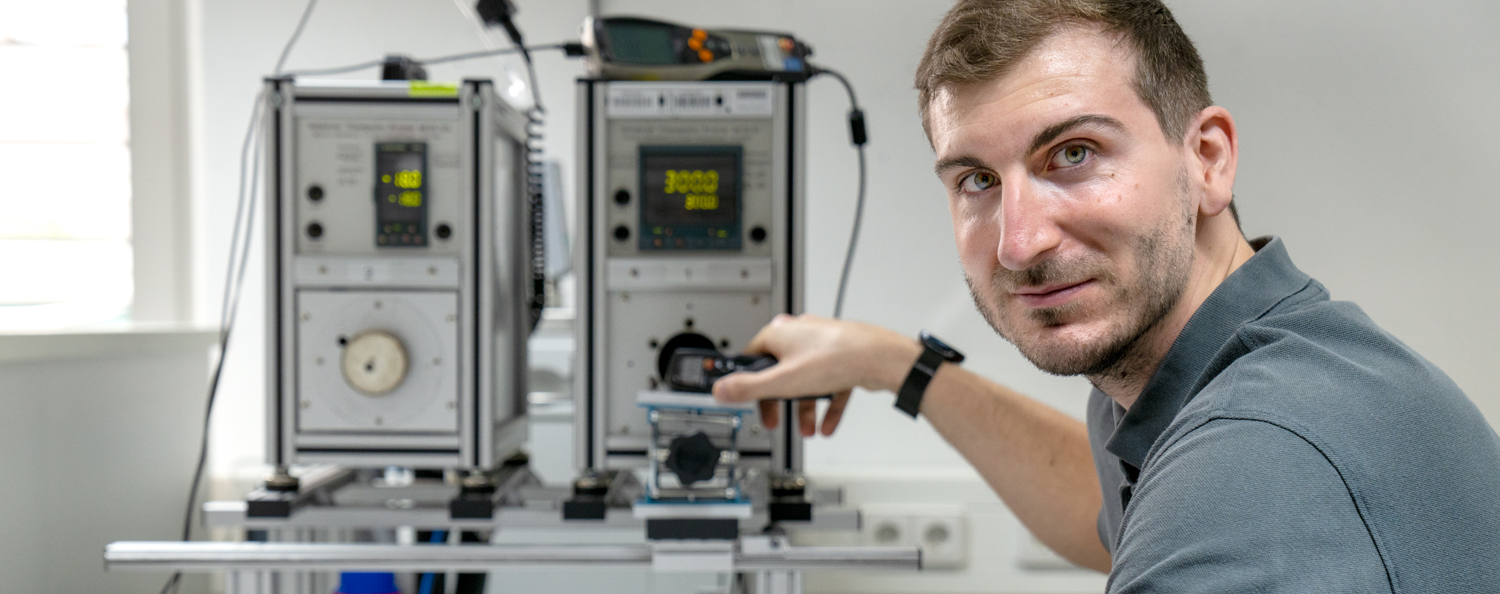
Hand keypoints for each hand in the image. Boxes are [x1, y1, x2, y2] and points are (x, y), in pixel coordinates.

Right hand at [712, 314, 919, 436]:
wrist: (878, 357)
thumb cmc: (834, 358)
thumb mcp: (781, 381)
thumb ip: (748, 388)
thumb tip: (720, 390)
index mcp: (779, 333)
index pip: (752, 358)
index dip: (748, 383)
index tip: (747, 400)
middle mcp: (799, 334)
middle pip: (779, 372)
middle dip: (779, 402)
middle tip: (775, 420)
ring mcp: (822, 345)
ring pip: (805, 380)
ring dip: (804, 408)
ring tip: (807, 429)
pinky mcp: (841, 356)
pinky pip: (828, 384)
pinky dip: (826, 405)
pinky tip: (826, 425)